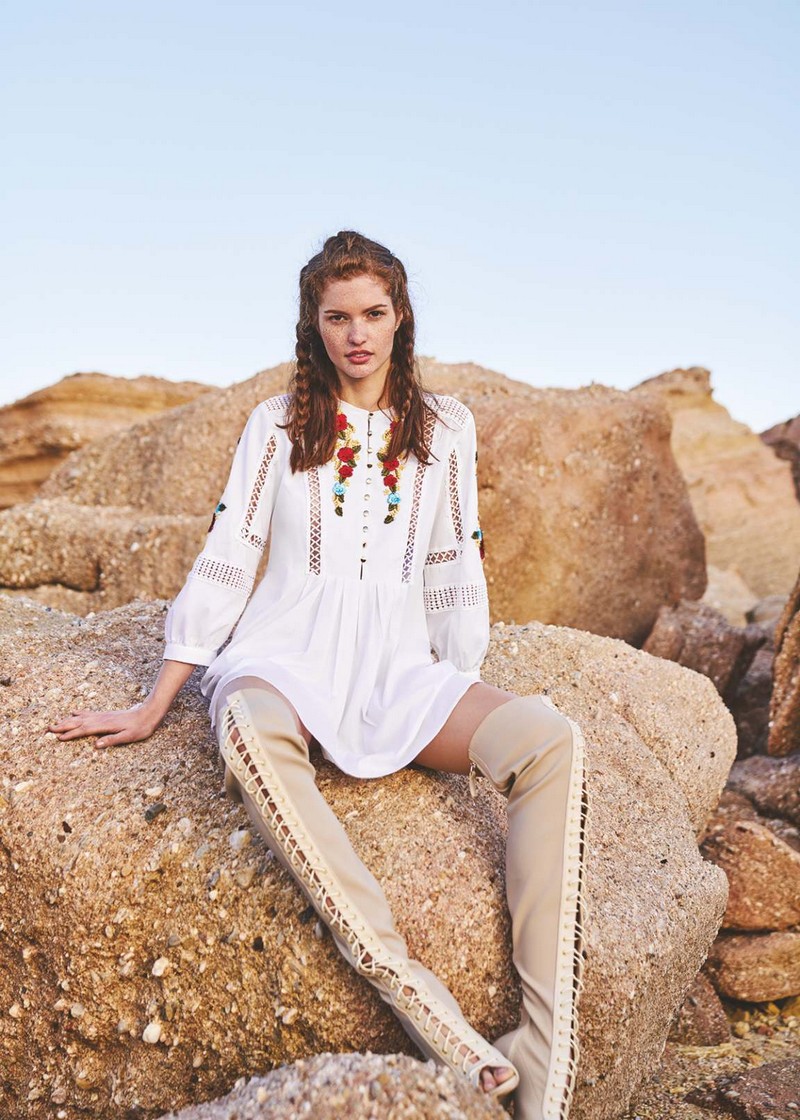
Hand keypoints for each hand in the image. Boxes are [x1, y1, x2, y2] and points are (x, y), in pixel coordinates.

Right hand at [47, 702, 162, 748]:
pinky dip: (78, 714)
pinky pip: (88, 713)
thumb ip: (112, 740)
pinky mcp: (106, 714)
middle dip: (63, 726)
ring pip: (81, 717)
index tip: (58, 738)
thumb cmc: (140, 728)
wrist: (148, 713)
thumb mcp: (129, 737)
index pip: (84, 730)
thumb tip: (96, 745)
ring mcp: (103, 715)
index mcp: (105, 726)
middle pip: (78, 722)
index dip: (71, 734)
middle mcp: (101, 719)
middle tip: (49, 729)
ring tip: (56, 722)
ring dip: (68, 720)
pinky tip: (74, 713)